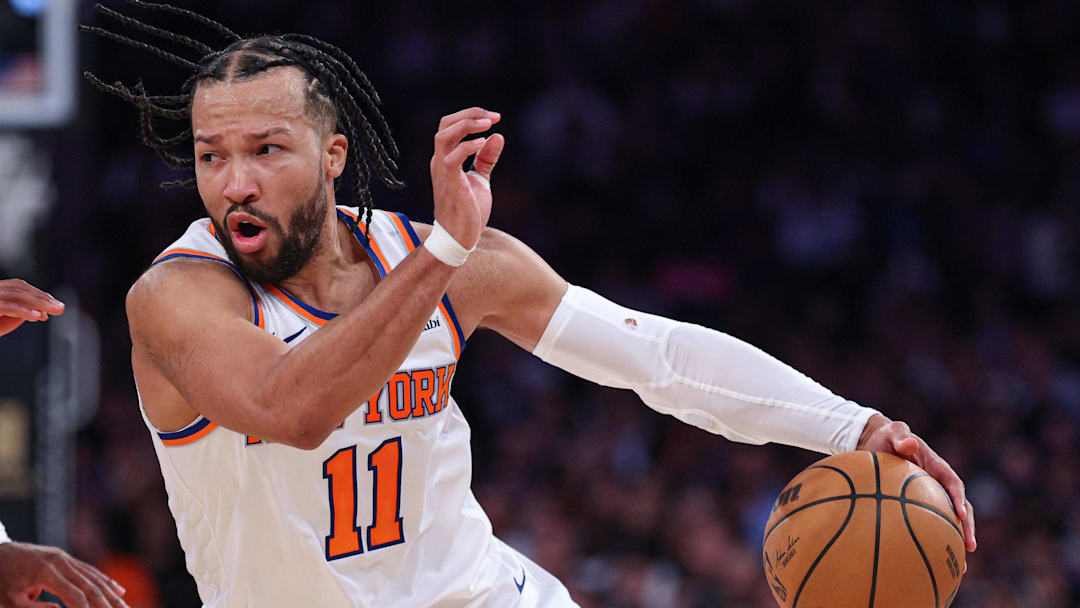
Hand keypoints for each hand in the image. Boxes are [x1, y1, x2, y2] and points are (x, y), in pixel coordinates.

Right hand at [0, 279, 64, 337]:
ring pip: (16, 295)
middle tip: (59, 307)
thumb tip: (38, 311)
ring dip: (39, 303)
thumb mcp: (1, 324)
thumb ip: (16, 316)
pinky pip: (6, 306)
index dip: (38, 294)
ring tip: (54, 310)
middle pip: (18, 289)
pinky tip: (37, 316)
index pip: (17, 287)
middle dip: (42, 298)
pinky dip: (24, 310)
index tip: (54, 303)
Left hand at [0, 542, 127, 607]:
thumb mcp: (10, 601)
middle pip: (91, 586)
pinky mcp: (65, 557)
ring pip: (94, 577)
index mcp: (45, 572)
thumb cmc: (1, 581)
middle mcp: (60, 561)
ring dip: (112, 594)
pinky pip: (90, 571)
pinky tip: (119, 591)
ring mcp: (64, 558)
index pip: (75, 595)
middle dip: (109, 604)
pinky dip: (106, 582)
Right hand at [429, 107, 505, 249]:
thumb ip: (486, 159)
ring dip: (466, 125)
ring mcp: (443, 172)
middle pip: (445, 124)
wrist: (458, 239)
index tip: (494, 118)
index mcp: (445, 159)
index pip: (450, 125)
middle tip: (492, 117)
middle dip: (469, 114)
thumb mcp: (480, 180)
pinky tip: (484, 143)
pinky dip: (467, 146)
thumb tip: (498, 137)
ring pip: (444, 136)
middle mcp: (440, 161)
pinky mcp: (451, 184)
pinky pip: (452, 158)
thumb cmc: (467, 212)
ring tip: (488, 124)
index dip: (471, 116)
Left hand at [857, 414, 975, 555]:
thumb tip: (910, 444)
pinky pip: (929, 523)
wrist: (877, 441)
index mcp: (937, 466)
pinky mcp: (919, 505)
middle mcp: (938, 483)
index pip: (953, 484)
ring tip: (959, 566)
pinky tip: (929, 561)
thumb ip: (901, 436)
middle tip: (969, 547)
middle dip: (967, 527)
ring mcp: (931, 495)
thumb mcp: (893, 432)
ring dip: (955, 540)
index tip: (961, 514)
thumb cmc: (887, 436)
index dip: (959, 499)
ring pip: (947, 520)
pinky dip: (932, 540)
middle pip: (959, 507)